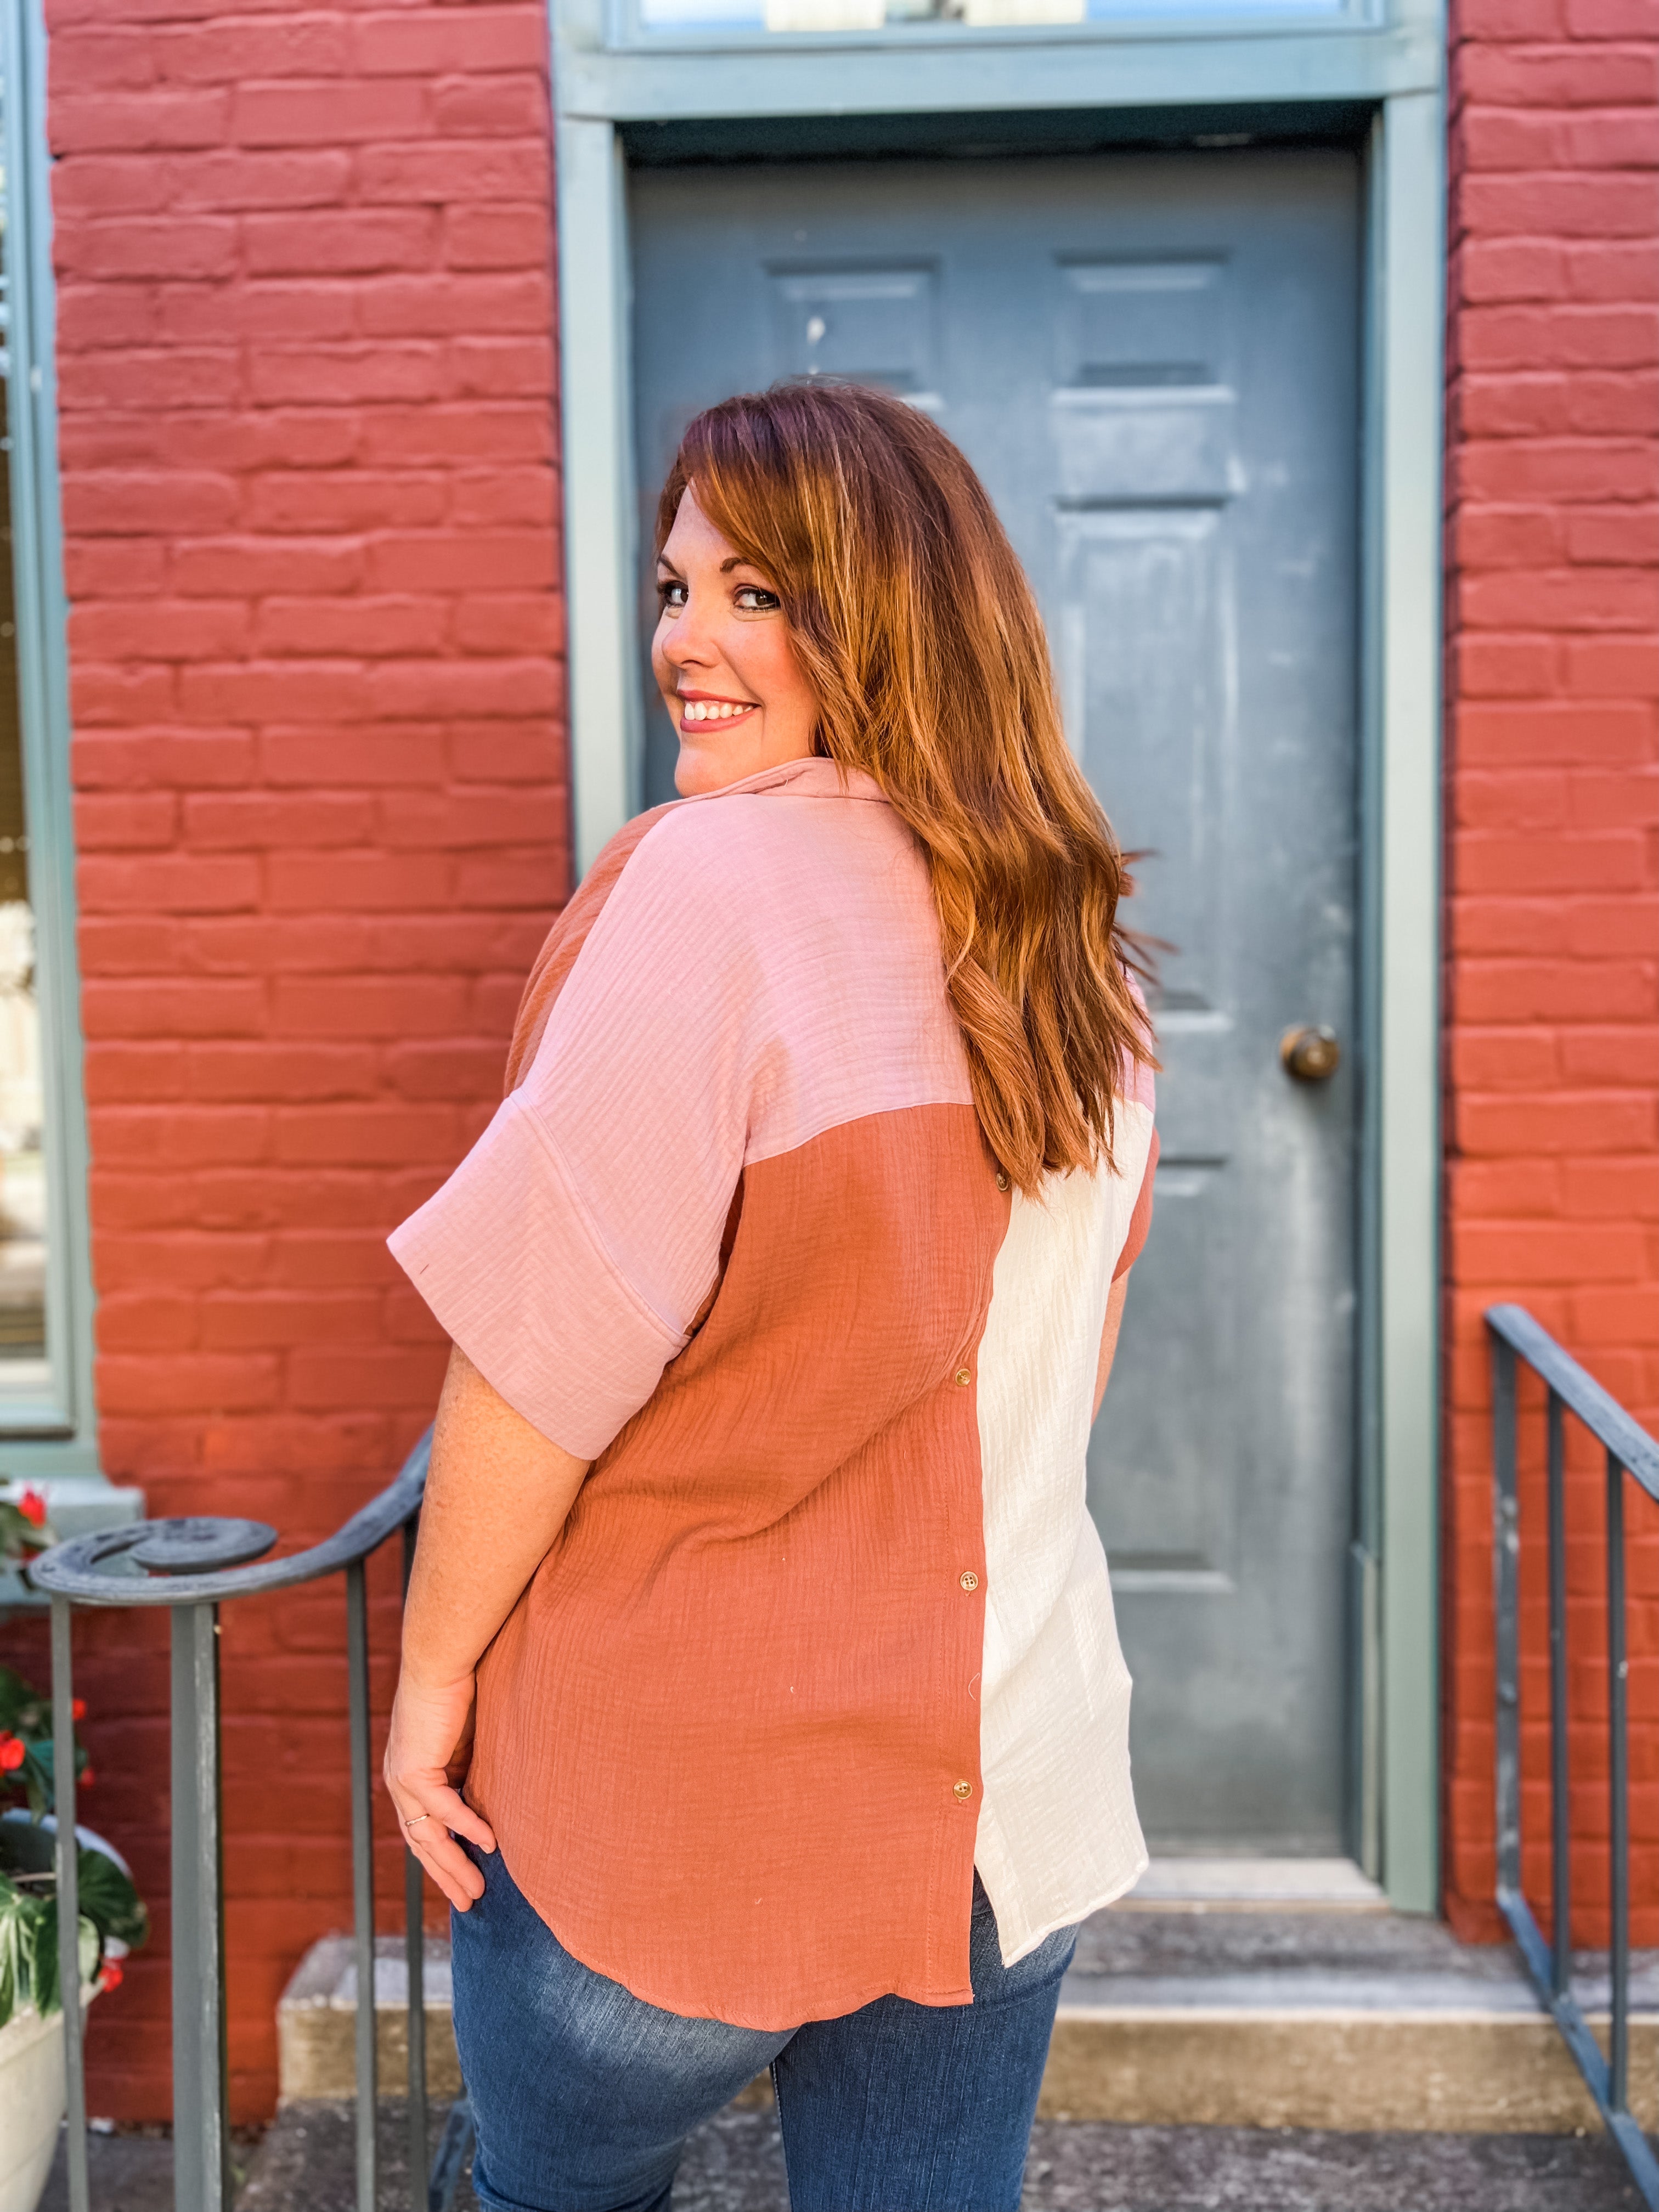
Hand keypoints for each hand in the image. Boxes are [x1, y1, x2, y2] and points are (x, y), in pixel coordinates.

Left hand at [383, 1667, 497, 1911]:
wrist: (440, 1660)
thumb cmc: (457, 1692)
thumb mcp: (464, 1743)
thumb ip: (469, 1773)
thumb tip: (492, 1801)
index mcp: (410, 1779)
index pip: (425, 1831)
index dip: (444, 1859)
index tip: (466, 1881)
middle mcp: (401, 1784)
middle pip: (423, 1844)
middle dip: (447, 1875)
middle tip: (469, 1902)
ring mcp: (403, 1779)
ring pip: (429, 1836)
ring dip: (455, 1865)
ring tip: (477, 1890)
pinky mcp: (414, 1770)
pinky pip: (445, 1809)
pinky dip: (468, 1827)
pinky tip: (489, 1844)